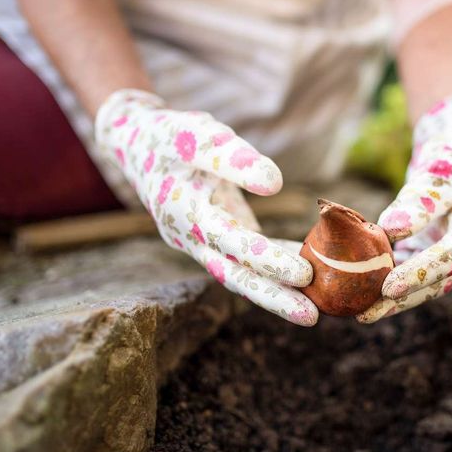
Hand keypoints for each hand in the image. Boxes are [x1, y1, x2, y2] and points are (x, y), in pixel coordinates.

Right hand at [95, 89, 317, 325]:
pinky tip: (311, 272)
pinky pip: (248, 259)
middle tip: (310, 317)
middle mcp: (192, 237)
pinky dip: (275, 264)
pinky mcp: (217, 238)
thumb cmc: (170, 137)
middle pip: (235, 274)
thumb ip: (233, 158)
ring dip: (276, 294)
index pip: (230, 241)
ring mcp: (203, 242)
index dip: (265, 259)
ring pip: (241, 274)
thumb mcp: (197, 135)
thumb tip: (274, 183)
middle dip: (272, 297)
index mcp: (184, 213)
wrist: (137, 145)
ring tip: (314, 312)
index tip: (302, 272)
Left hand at [357, 91, 451, 322]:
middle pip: (441, 279)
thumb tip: (388, 231)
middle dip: (404, 299)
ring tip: (361, 311)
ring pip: (429, 281)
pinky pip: (418, 268)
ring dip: (396, 297)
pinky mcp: (443, 250)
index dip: (423, 272)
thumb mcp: (438, 169)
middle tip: (367, 315)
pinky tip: (364, 290)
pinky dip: (394, 277)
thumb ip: (419, 201)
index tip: (389, 287)